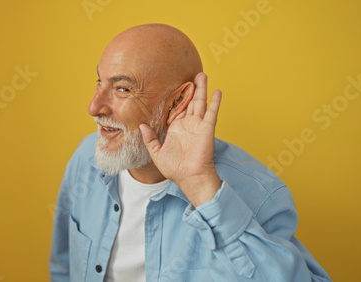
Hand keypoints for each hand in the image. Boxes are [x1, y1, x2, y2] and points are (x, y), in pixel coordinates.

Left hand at [140, 72, 222, 206]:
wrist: (189, 178)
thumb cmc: (174, 169)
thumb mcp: (157, 153)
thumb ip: (150, 139)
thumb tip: (142, 125)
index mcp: (176, 129)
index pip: (175, 109)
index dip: (175, 98)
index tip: (173, 85)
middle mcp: (188, 124)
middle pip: (190, 102)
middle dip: (191, 88)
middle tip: (192, 74)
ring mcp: (198, 125)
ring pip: (200, 102)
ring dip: (202, 89)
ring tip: (202, 75)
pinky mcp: (207, 129)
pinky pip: (212, 113)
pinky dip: (215, 102)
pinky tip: (218, 91)